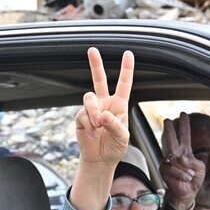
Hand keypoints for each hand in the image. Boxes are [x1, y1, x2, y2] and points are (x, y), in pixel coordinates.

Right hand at [68, 47, 133, 209]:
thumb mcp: (123, 137)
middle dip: (95, 64)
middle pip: (98, 79)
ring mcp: (91, 109)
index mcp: (119, 105)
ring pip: (89, 99)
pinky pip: (82, 114)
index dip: (126, 69)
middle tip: (92, 50)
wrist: (100, 159)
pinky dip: (89, 125)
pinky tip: (93, 133)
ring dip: (94, 112)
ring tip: (99, 125)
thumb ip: (115, 125)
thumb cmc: (115, 147)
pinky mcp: (81, 117)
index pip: (123, 84)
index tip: (128, 53)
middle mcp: (104, 103)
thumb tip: (102, 115)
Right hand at [160, 112, 204, 205]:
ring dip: (186, 170)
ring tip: (189, 176)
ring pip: (177, 160)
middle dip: (170, 129)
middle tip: (167, 119)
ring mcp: (169, 162)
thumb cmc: (194, 179)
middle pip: (171, 139)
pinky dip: (182, 175)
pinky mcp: (164, 170)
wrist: (188, 193)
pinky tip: (185, 179)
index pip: (185, 136)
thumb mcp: (200, 167)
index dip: (184, 125)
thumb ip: (192, 161)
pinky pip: (174, 169)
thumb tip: (180, 158)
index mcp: (186, 152)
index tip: (183, 114)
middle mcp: (175, 155)